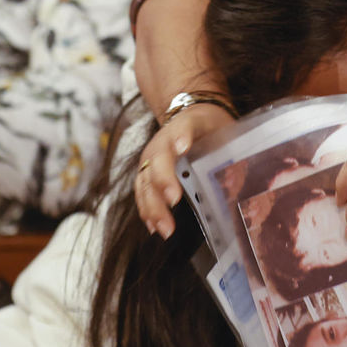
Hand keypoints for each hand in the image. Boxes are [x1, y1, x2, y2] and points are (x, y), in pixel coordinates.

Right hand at [134, 102, 233, 237]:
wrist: (192, 116)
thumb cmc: (202, 122)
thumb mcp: (204, 120)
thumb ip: (192, 132)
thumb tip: (182, 146)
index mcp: (171, 134)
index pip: (164, 155)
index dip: (167, 176)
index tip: (174, 195)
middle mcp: (155, 150)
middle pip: (152, 175)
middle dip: (160, 198)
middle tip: (171, 216)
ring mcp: (149, 164)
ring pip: (144, 188)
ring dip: (153, 210)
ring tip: (165, 230)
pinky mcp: (147, 176)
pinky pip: (142, 195)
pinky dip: (147, 212)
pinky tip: (154, 228)